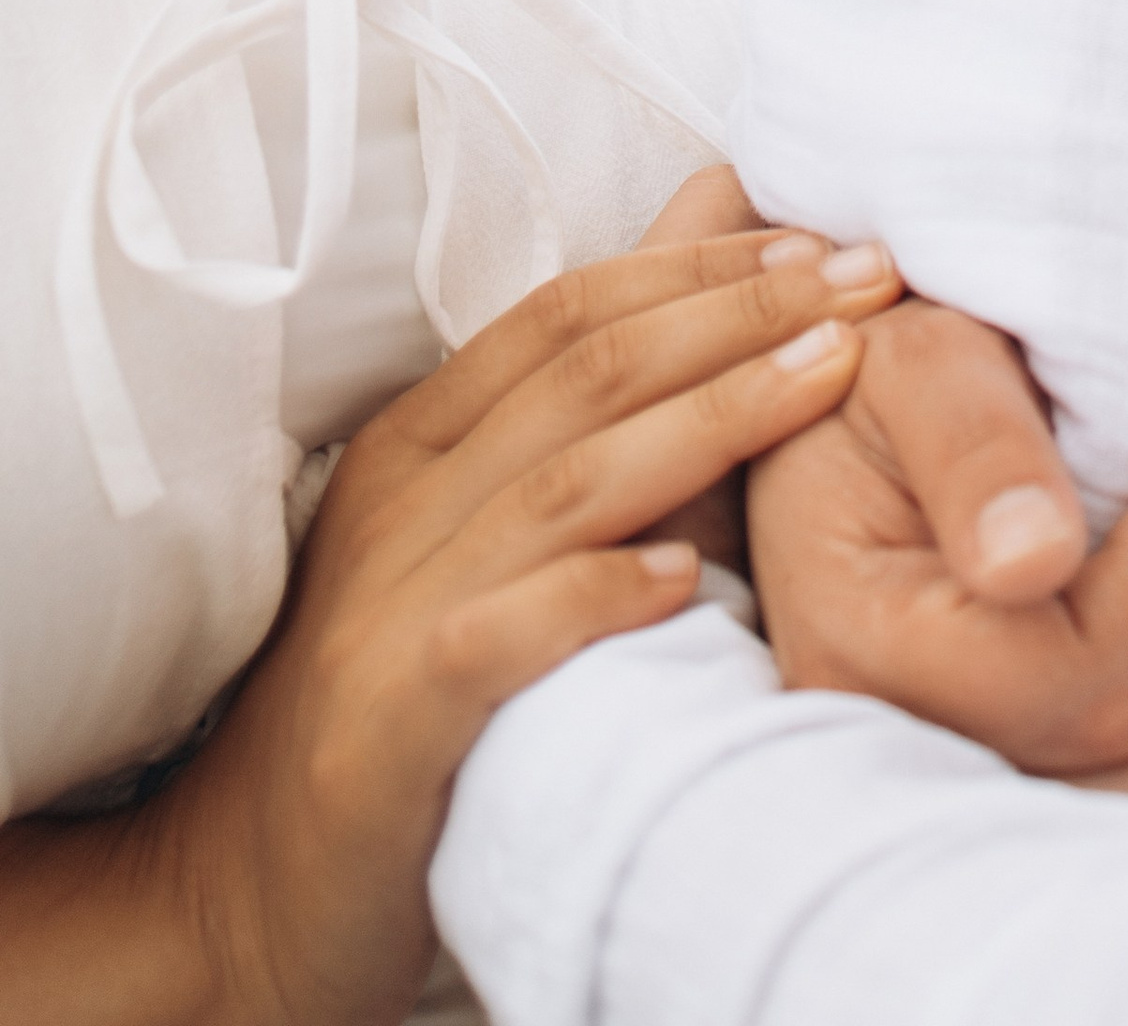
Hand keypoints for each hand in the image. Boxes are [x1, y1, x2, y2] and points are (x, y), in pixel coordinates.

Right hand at [0, 227, 901, 1025]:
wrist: (257, 889)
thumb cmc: (412, 688)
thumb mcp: (494, 528)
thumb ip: (600, 404)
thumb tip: (710, 240)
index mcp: (422, 441)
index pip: (572, 311)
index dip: (702, 265)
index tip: (827, 244)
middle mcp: (400, 503)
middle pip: (587, 372)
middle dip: (740, 313)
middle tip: (868, 282)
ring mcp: (388, 608)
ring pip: (565, 482)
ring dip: (710, 418)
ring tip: (828, 377)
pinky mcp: (387, 724)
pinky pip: (498, 638)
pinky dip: (592, 596)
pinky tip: (686, 579)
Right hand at [749, 299, 1127, 799]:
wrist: (853, 410)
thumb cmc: (887, 369)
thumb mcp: (923, 362)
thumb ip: (974, 447)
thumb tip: (1034, 563)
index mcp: (857, 641)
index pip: (1060, 687)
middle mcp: (891, 741)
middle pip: (1112, 768)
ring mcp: (942, 773)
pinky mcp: (994, 772)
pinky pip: (1127, 795)